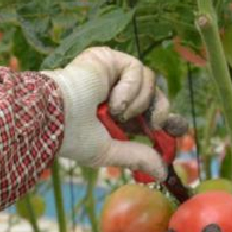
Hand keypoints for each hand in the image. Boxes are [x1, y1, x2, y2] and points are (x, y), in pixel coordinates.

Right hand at [41, 47, 187, 179]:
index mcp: (112, 115)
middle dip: (161, 110)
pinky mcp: (109, 59)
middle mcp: (113, 93)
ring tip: (115, 111)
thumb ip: (136, 157)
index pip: (146, 114)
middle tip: (157, 123)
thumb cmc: (72, 136)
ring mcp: (112, 74)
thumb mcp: (108, 151)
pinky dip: (130, 88)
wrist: (53, 115)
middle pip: (154, 95)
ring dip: (138, 102)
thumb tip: (163, 172)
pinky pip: (137, 69)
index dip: (165, 120)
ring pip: (149, 83)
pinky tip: (112, 99)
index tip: (178, 131)